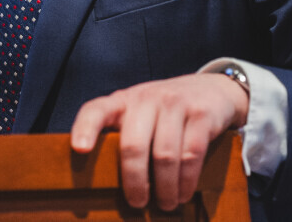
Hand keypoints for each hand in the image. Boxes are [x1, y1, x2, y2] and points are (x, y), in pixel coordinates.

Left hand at [70, 73, 247, 210]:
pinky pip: (191, 154)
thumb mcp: (139, 114)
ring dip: (164, 187)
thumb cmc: (165, 112)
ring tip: (166, 204)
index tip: (79, 149)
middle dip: (134, 180)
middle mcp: (146, 98)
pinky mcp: (201, 114)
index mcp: (123, 101)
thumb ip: (123, 136)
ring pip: (164, 155)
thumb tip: (105, 183)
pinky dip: (186, 180)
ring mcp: (175, 103)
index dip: (85, 128)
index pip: (96, 110)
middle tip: (137, 203)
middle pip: (133, 145)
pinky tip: (183, 193)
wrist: (212, 89)